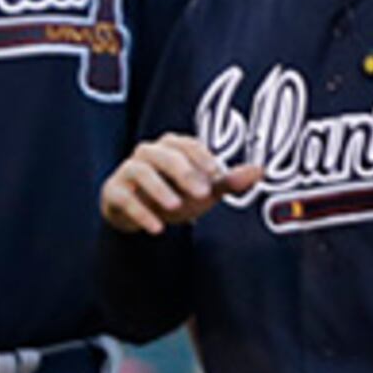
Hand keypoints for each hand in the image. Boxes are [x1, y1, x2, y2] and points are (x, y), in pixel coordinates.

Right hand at [101, 134, 261, 233]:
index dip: (201, 157)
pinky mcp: (113, 191)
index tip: (215, 174)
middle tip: (201, 193)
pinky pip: (124, 198)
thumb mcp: (203, 190)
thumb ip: (227, 182)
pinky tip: (157, 228)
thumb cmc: (174, 194)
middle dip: (183, 172)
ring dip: (159, 189)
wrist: (140, 215)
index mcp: (171, 147)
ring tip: (175, 207)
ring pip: (140, 171)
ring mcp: (128, 171)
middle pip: (164, 154)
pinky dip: (141, 213)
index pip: (186, 144)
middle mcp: (147, 153)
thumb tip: (259, 171)